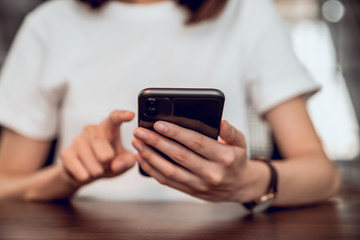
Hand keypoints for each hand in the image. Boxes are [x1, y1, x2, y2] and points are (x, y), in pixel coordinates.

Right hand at [60, 110, 135, 185]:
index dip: (122, 116)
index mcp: (108, 127)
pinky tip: (84, 171)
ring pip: (93, 165)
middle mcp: (92, 129)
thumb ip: (127, 161)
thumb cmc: (109, 162)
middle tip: (105, 162)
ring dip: (97, 171)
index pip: (114, 118)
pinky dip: (86, 176)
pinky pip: (82, 172)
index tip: (131, 115)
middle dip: (108, 165)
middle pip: (106, 154)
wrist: (85, 172)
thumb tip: (116, 165)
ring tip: (95, 166)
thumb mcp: (124, 161)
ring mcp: (77, 139)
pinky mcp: (66, 152)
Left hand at [132, 120, 253, 202]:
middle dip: (156, 142)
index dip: (176, 133)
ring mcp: (199, 184)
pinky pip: (168, 181)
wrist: (239, 187)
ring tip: (137, 143)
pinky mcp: (190, 191)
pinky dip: (153, 170)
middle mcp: (211, 173)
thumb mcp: (240, 143)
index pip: (196, 142)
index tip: (158, 124)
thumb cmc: (236, 160)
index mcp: (223, 157)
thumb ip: (231, 132)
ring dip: (150, 156)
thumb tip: (221, 122)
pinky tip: (142, 158)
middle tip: (140, 131)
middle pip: (179, 155)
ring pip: (170, 170)